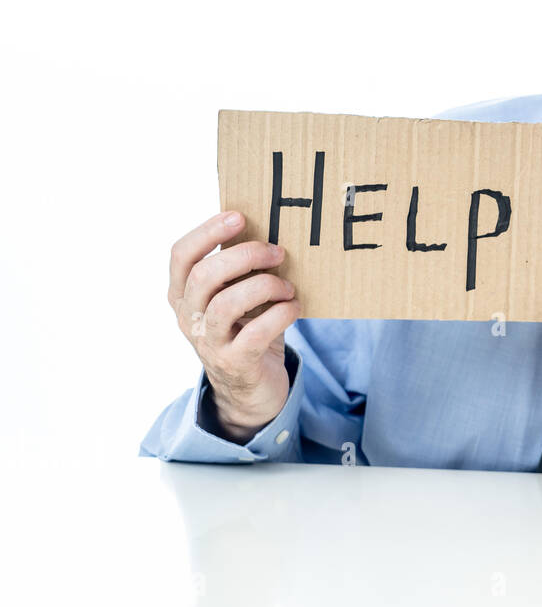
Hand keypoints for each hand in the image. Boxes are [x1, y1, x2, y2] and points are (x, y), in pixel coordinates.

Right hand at [168, 211, 300, 442]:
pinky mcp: (235, 363)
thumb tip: (269, 230)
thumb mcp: (238, 297)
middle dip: (244, 256)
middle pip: (204, 275)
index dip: (207, 231)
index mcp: (184, 294)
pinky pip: (254, 334)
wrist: (251, 390)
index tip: (239, 216)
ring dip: (264, 286)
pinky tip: (293, 308)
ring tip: (287, 287)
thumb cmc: (247, 330)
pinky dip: (280, 315)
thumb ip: (242, 270)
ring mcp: (209, 342)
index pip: (181, 255)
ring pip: (226, 304)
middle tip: (278, 252)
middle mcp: (190, 317)